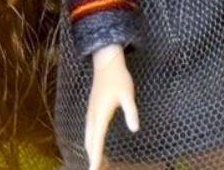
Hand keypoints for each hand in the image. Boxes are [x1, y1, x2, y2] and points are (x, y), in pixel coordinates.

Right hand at [84, 45, 138, 169]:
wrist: (106, 63)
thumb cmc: (118, 78)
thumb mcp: (128, 94)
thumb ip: (131, 112)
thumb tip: (135, 129)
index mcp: (101, 114)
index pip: (97, 140)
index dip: (95, 156)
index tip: (94, 169)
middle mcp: (93, 116)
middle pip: (90, 142)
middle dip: (92, 157)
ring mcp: (91, 112)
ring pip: (88, 136)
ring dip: (91, 150)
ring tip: (96, 163)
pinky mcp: (92, 110)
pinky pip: (89, 130)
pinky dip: (91, 141)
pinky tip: (94, 144)